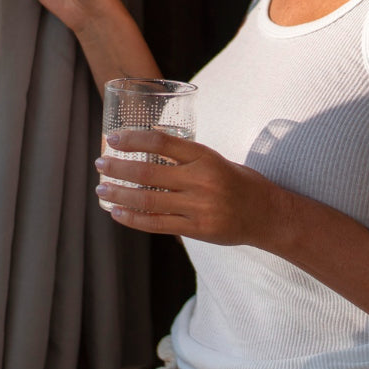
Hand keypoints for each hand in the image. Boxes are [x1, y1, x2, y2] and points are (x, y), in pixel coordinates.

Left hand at [94, 130, 278, 245]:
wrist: (267, 214)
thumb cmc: (241, 183)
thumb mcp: (217, 161)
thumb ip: (187, 159)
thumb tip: (148, 152)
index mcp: (206, 158)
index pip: (162, 143)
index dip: (134, 139)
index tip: (114, 138)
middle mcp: (201, 181)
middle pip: (148, 173)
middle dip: (119, 168)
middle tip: (101, 163)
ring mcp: (198, 207)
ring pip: (147, 200)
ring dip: (119, 194)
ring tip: (102, 189)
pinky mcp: (196, 229)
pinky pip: (156, 224)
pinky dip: (132, 218)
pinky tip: (117, 212)